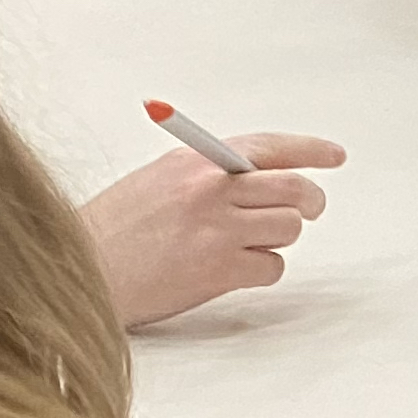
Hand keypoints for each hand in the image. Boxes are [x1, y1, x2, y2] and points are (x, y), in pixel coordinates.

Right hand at [76, 131, 344, 326]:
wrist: (83, 270)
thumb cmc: (116, 229)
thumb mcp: (158, 180)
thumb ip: (209, 175)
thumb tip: (263, 180)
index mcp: (193, 160)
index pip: (266, 146)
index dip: (309, 149)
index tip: (334, 156)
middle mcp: (209, 188)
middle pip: (295, 188)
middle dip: (311, 202)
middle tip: (308, 211)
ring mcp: (216, 229)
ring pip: (289, 227)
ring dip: (278, 239)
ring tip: (245, 245)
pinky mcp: (219, 269)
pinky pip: (272, 266)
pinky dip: (261, 270)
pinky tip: (230, 271)